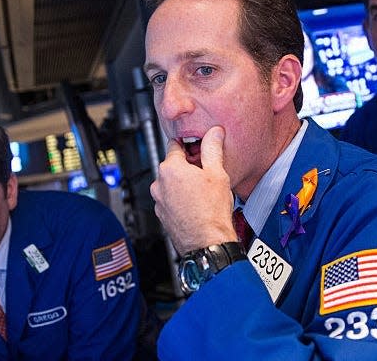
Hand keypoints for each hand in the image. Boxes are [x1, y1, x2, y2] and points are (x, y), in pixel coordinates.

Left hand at [150, 125, 237, 253]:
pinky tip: (196, 205)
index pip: (175, 145)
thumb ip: (213, 149)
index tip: (199, 149)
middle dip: (188, 166)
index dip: (190, 146)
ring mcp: (159, 201)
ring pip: (171, 183)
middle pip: (173, 165)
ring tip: (203, 192)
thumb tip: (214, 133)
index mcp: (170, 169)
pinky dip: (180, 199)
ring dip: (184, 184)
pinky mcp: (162, 215)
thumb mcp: (217, 173)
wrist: (207, 243)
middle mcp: (159, 184)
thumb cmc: (211, 212)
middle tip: (206, 173)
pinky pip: (170, 199)